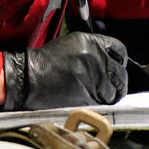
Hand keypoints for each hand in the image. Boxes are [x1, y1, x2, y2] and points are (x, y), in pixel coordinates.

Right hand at [1, 32, 127, 110]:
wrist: (27, 79)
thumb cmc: (43, 64)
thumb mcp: (70, 45)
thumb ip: (92, 50)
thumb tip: (109, 62)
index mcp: (91, 43)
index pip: (120, 50)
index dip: (120, 61)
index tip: (117, 67)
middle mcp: (96, 59)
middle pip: (121, 74)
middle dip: (118, 82)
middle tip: (111, 87)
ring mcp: (94, 78)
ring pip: (114, 92)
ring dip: (108, 95)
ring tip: (96, 95)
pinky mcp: (89, 96)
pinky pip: (103, 103)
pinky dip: (98, 105)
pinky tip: (87, 101)